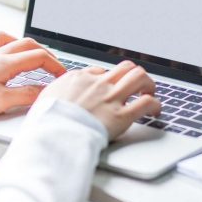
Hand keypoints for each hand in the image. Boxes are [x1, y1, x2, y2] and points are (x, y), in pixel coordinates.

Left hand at [0, 32, 65, 116]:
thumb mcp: (1, 102)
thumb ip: (26, 95)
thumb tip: (44, 90)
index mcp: (5, 63)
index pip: (39, 57)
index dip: (55, 65)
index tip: (63, 75)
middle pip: (28, 44)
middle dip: (45, 53)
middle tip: (54, 66)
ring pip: (9, 38)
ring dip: (25, 44)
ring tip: (32, 54)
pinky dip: (3, 44)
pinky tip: (2, 53)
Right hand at [40, 60, 160, 140]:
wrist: (54, 133)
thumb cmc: (46, 120)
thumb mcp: (45, 98)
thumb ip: (56, 93)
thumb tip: (56, 95)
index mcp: (79, 78)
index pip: (100, 71)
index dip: (108, 79)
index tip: (110, 86)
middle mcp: (98, 84)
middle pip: (125, 68)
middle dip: (134, 74)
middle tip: (137, 85)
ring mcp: (111, 98)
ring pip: (139, 78)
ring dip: (149, 84)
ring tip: (150, 92)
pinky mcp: (121, 116)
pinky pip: (147, 103)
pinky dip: (155, 105)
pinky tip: (155, 111)